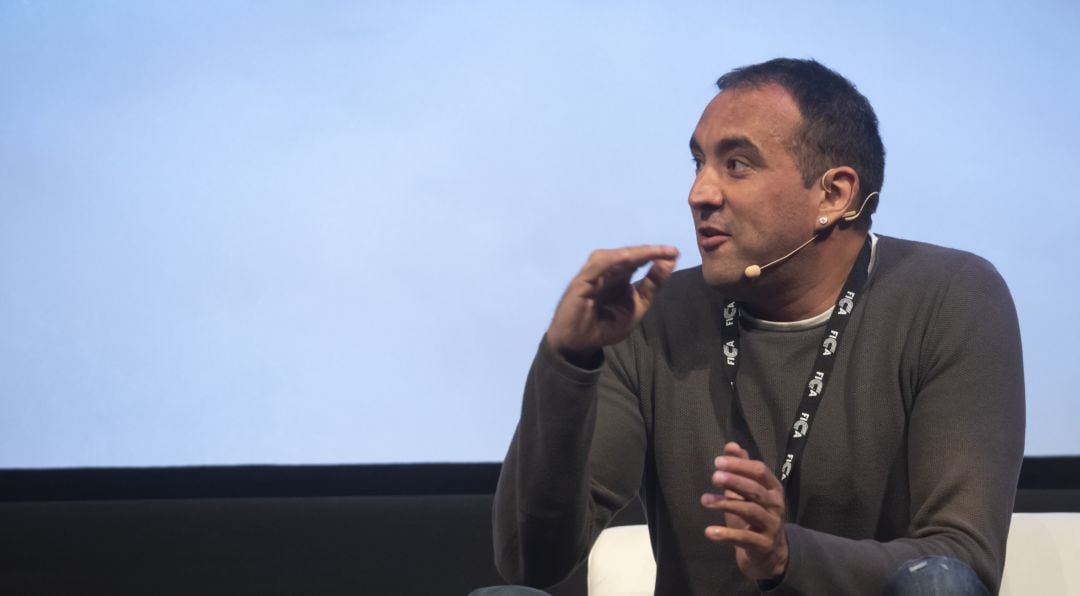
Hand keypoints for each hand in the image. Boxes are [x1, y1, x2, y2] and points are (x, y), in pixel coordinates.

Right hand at [546, 245, 677, 361]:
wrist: (580, 345)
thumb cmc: (606, 326)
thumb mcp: (638, 306)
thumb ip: (653, 285)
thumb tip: (670, 261)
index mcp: (620, 275)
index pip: (638, 259)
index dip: (655, 255)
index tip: (675, 253)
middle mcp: (606, 270)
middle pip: (628, 255)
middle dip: (649, 251)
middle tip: (670, 251)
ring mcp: (593, 274)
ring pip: (614, 257)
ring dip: (634, 253)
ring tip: (654, 252)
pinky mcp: (581, 282)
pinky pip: (596, 268)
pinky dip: (611, 261)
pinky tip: (627, 257)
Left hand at [700, 442, 788, 580]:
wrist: (769, 552)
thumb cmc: (755, 516)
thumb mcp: (748, 491)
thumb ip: (741, 468)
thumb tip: (731, 445)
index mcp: (773, 488)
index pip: (760, 471)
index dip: (740, 465)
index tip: (717, 461)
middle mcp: (775, 505)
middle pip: (755, 489)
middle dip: (735, 481)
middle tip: (714, 476)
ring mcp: (771, 525)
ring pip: (749, 510)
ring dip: (726, 503)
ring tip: (704, 500)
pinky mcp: (763, 544)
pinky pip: (744, 537)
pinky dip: (726, 534)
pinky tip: (709, 531)